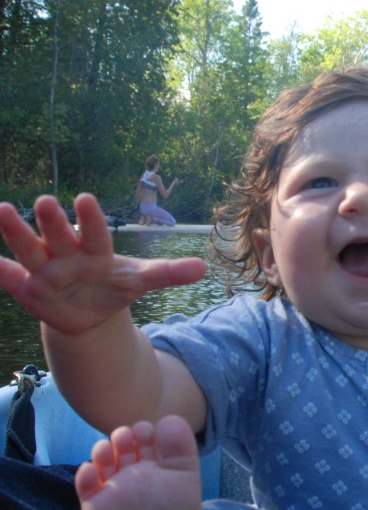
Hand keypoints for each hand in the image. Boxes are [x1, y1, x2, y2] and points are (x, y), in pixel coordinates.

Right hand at [0, 193, 205, 336]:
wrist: (89, 311)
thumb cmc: (115, 285)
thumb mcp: (141, 280)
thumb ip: (168, 273)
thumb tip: (204, 268)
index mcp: (97, 250)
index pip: (96, 233)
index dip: (92, 219)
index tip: (87, 198)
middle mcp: (68, 254)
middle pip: (60, 235)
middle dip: (53, 221)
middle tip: (46, 201)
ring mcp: (45, 269)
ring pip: (29, 249)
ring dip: (16, 232)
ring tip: (2, 209)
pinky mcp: (27, 288)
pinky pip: (9, 277)